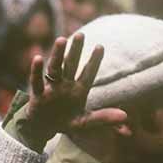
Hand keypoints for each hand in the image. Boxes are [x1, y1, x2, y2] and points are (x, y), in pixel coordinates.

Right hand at [20, 33, 126, 150]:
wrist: (42, 128)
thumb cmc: (64, 122)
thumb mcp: (85, 122)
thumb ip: (103, 118)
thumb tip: (125, 116)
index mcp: (79, 90)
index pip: (88, 73)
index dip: (94, 61)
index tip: (100, 46)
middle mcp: (65, 85)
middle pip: (71, 65)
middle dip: (75, 50)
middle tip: (80, 34)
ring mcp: (52, 88)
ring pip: (55, 68)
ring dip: (58, 54)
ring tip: (61, 40)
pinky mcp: (38, 95)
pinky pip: (37, 81)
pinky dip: (36, 70)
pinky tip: (38, 58)